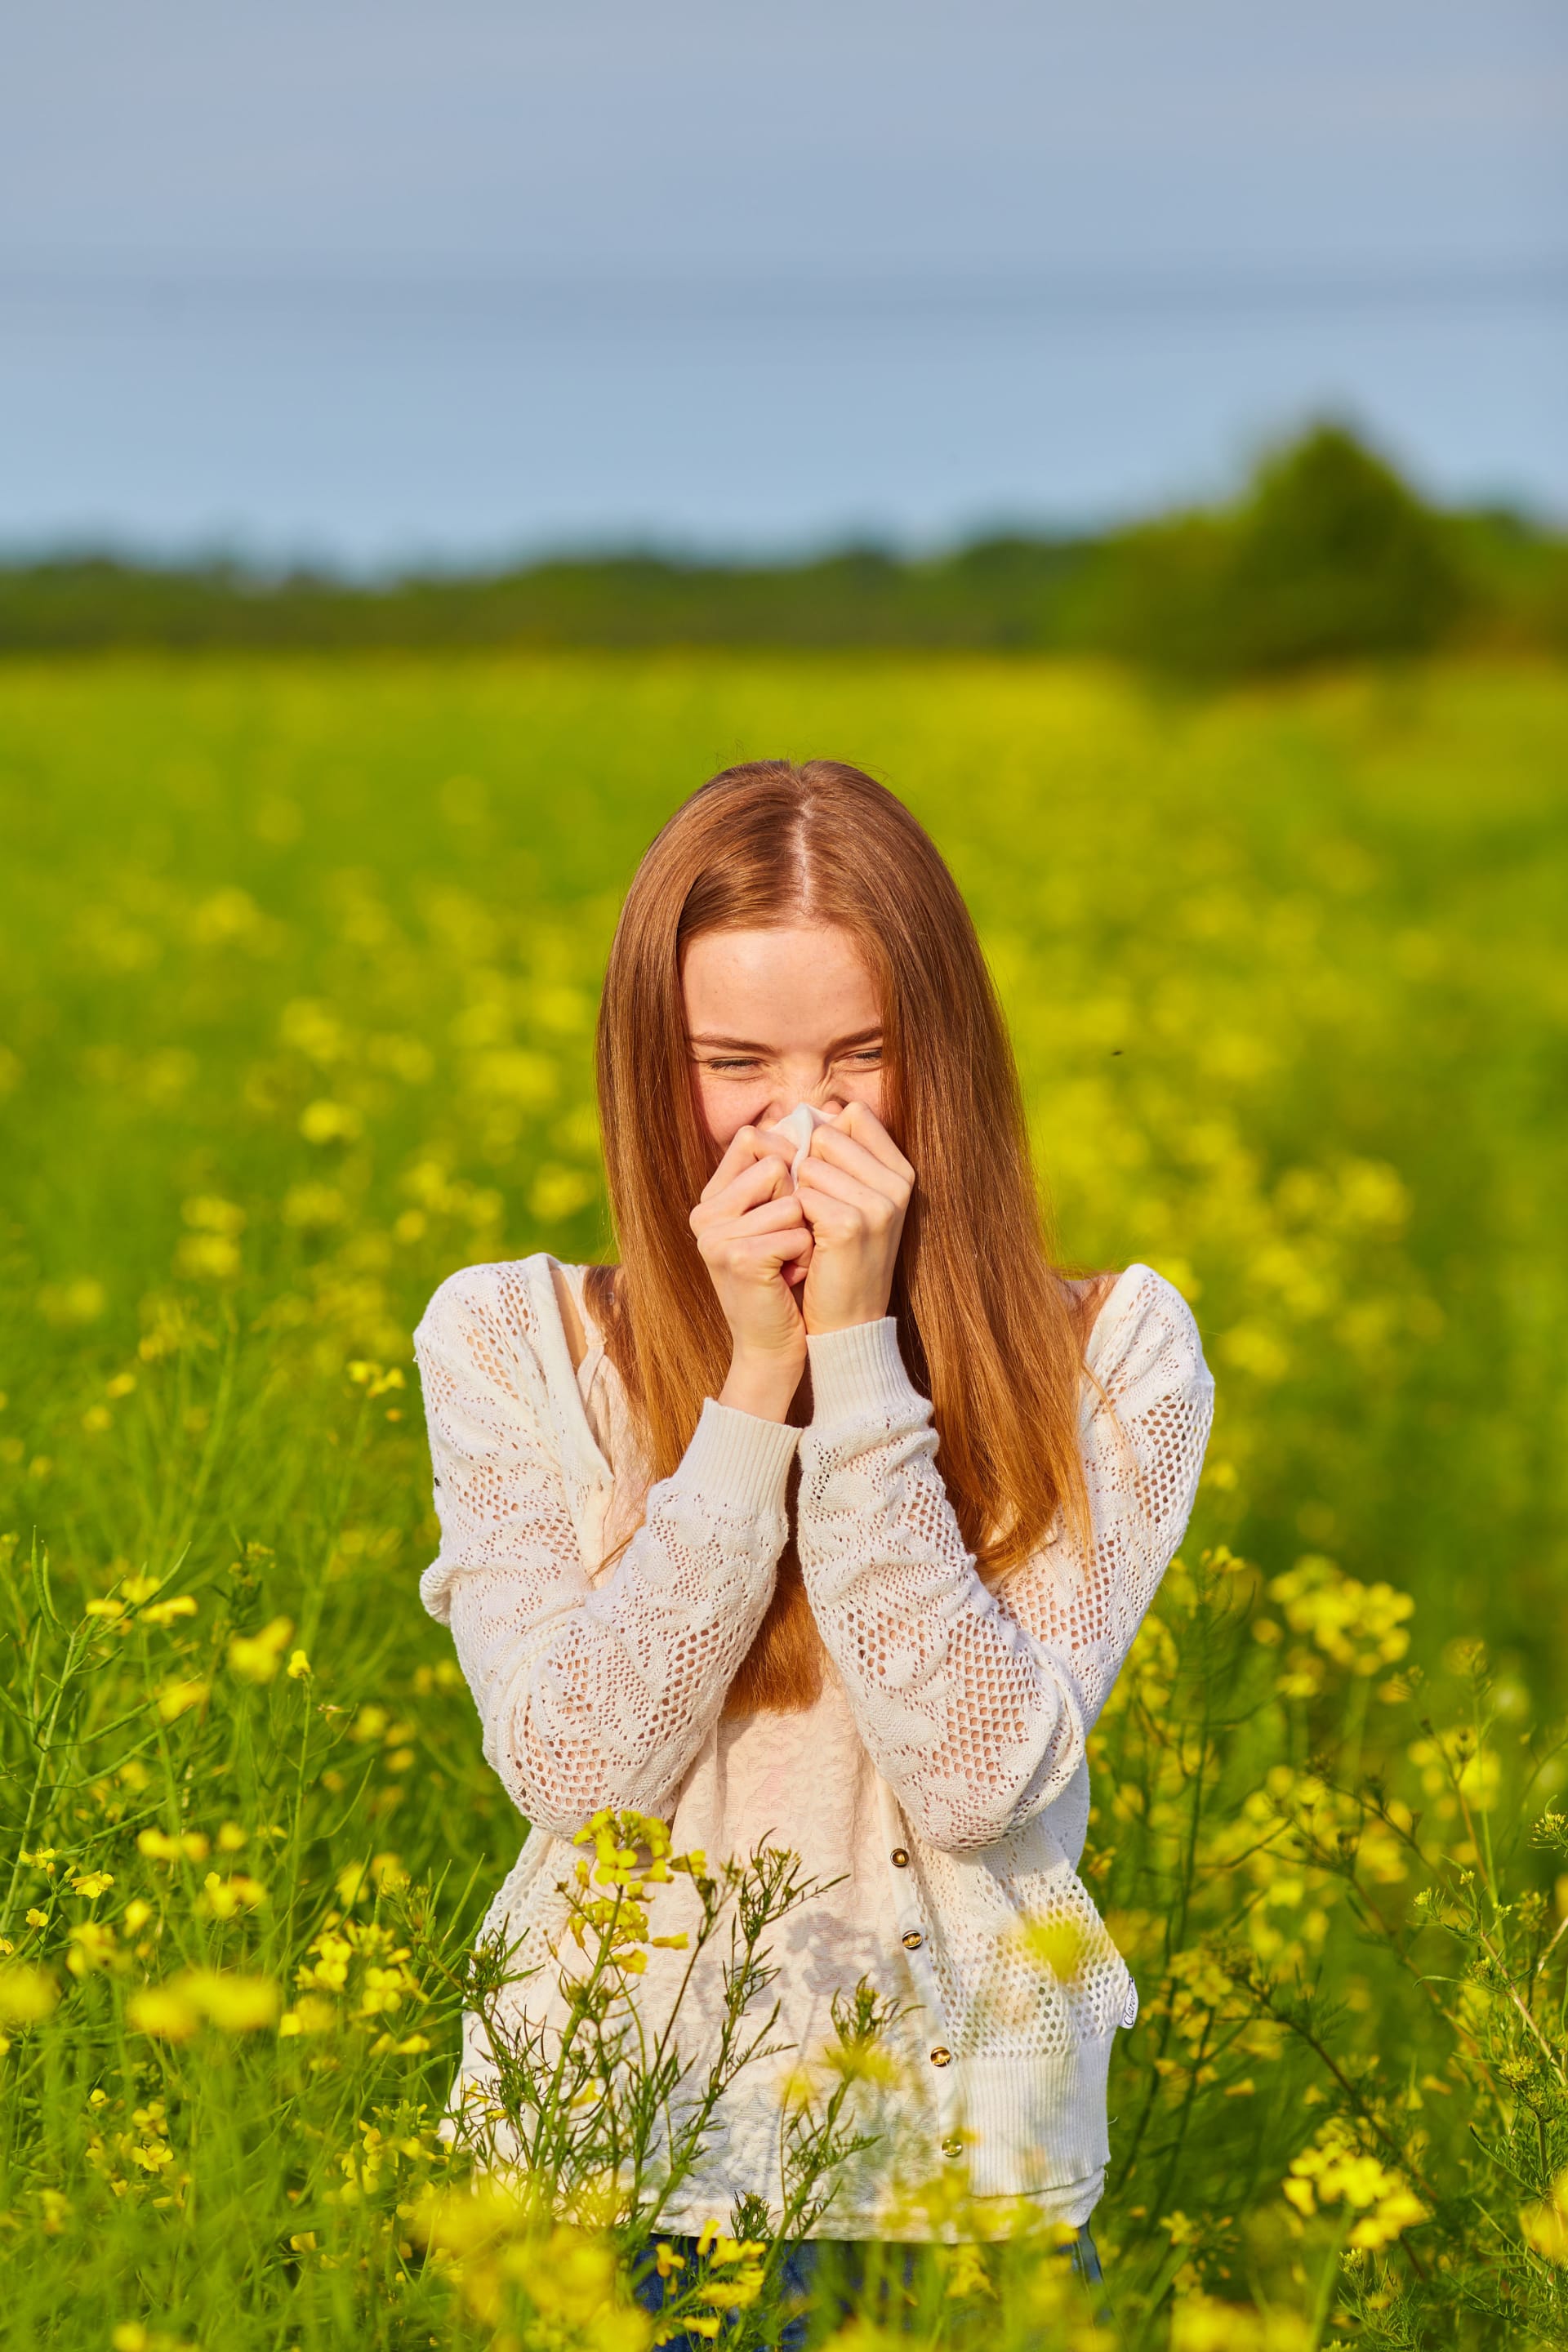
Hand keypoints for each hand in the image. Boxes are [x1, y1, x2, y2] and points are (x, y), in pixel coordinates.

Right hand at [689, 1125, 812, 1419]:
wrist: (773, 1346)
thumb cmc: (784, 1279)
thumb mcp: (776, 1220)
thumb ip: (779, 1174)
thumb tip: (810, 1115)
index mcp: (711, 1198)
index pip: (751, 1139)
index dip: (788, 1157)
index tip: (796, 1196)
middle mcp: (704, 1213)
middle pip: (774, 1163)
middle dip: (800, 1202)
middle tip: (789, 1241)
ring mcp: (716, 1235)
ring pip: (791, 1200)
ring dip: (807, 1233)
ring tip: (791, 1262)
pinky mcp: (738, 1258)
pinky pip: (796, 1232)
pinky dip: (806, 1255)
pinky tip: (791, 1277)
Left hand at [794, 1102, 914, 1334]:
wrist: (848, 1321)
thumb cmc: (840, 1255)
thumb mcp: (855, 1200)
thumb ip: (844, 1155)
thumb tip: (820, 1107)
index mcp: (901, 1171)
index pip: (854, 1114)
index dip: (824, 1138)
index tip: (821, 1173)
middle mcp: (897, 1184)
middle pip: (828, 1134)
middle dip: (807, 1164)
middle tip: (814, 1206)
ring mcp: (878, 1204)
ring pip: (810, 1163)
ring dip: (799, 1193)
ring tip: (812, 1226)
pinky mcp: (851, 1225)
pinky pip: (803, 1194)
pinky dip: (794, 1216)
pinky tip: (806, 1241)